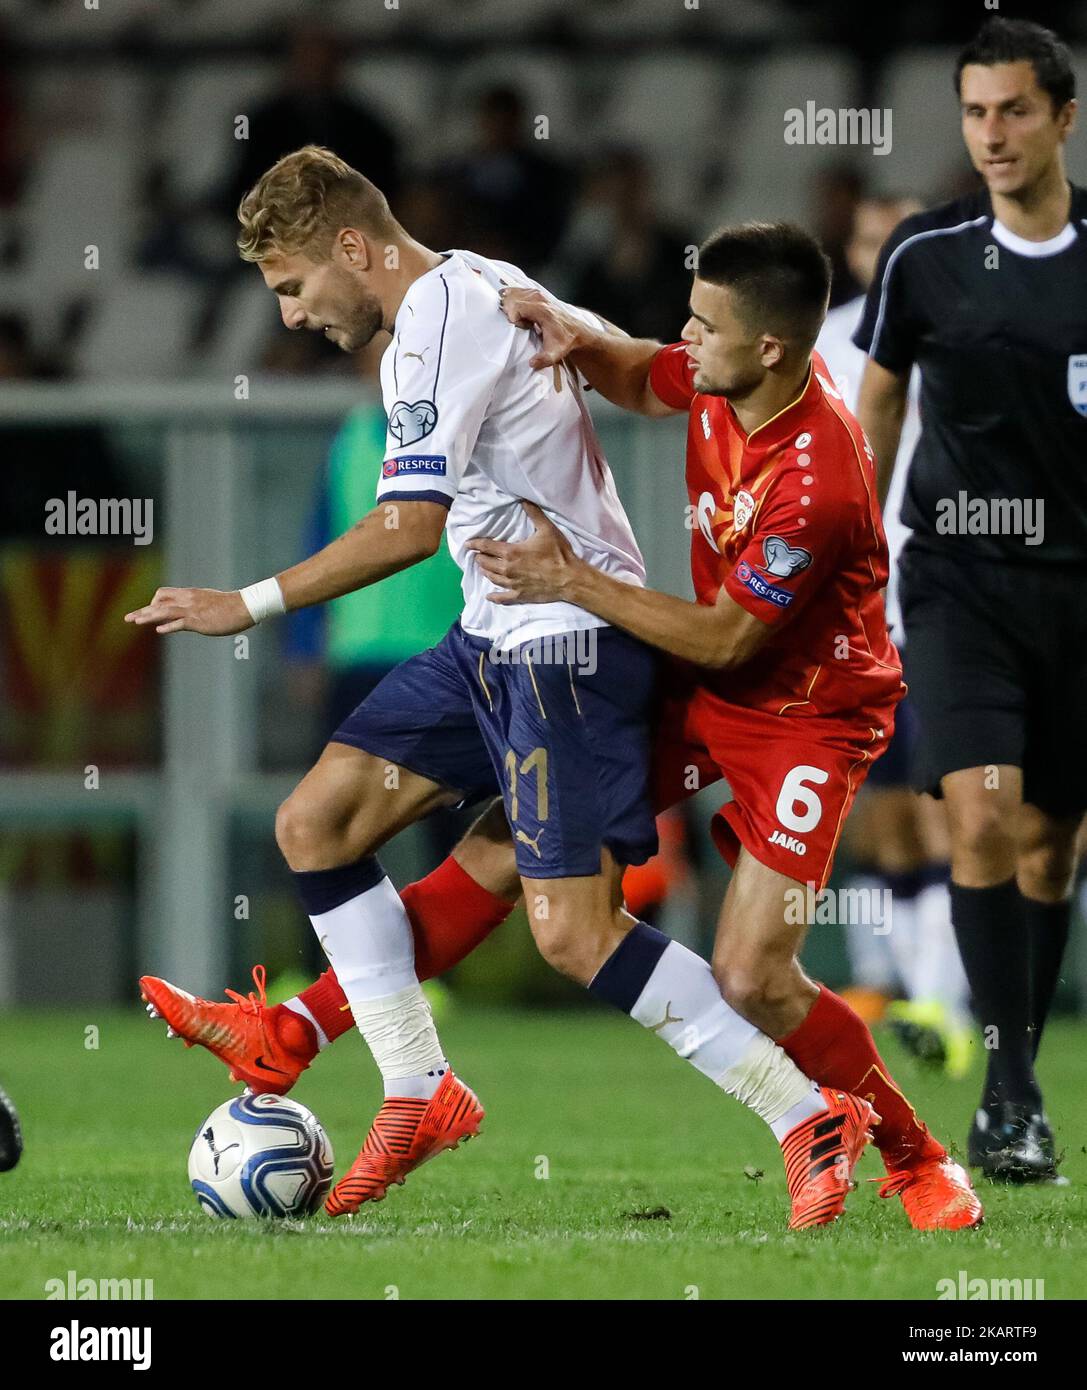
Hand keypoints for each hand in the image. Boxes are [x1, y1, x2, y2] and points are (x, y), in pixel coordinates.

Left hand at [123, 587, 253, 635]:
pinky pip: (180, 622)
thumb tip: (190, 615)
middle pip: (159, 601)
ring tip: (135, 622)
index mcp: (190, 594)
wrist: (245, 606)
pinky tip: (159, 630)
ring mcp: (193, 610)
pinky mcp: (199, 620)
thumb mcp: (210, 603)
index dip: (153, 603)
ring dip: (147, 616)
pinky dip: (168, 626)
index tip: (146, 613)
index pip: (164, 594)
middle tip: (127, 618)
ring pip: (164, 610)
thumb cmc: (231, 606)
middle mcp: (188, 599)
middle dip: (142, 610)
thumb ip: (196, 607)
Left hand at [467, 502, 581, 605]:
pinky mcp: (520, 595)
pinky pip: (503, 598)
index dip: (475, 544)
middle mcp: (507, 569)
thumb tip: (523, 499)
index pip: (486, 547)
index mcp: (511, 552)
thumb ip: (534, 513)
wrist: (569, 578)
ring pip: (492, 578)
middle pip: (486, 563)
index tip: (468, 544)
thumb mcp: (547, 529)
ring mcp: (512, 584)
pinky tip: (488, 596)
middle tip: (476, 555)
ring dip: (485, 572)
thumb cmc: (558, 554)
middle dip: (480, 558)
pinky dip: (494, 597)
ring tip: (482, 569)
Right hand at [499, 287, 587, 368]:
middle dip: (509, 311)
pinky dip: (513, 301)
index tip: (519, 327)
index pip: (516, 306)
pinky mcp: (535, 294)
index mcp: (542, 311)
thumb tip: (531, 363)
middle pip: (512, 297)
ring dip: (510, 306)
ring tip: (520, 318)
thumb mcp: (554, 354)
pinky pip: (516, 291)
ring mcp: (537, 294)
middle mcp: (539, 299)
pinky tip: (519, 312)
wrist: (574, 331)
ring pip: (512, 293)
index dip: (513, 318)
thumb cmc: (563, 341)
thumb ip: (543, 359)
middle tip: (519, 324)